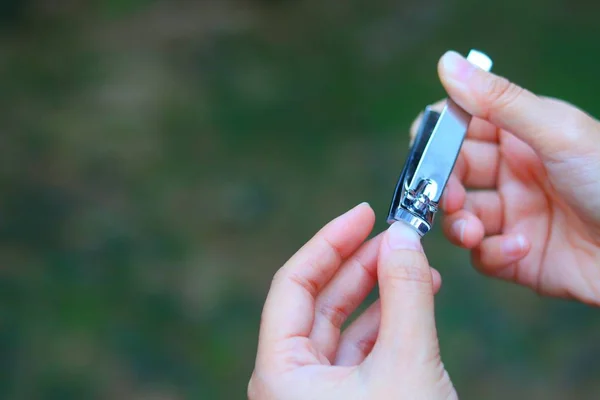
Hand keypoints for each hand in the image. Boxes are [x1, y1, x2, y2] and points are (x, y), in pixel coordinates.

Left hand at [248, 203, 455, 399]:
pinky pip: (359, 350)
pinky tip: (413, 300)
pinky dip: (387, 322)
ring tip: (412, 263)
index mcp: (280, 372)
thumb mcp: (407, 362)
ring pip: (341, 325)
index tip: (363, 214)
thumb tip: (404, 236)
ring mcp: (316, 393)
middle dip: (359, 263)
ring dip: (379, 291)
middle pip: (317, 301)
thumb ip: (405, 294)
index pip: (292, 285)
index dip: (329, 243)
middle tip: (394, 235)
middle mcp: (289, 381)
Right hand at [414, 50, 599, 304]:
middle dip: (442, 185)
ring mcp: (514, 216)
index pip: (461, 127)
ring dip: (460, 224)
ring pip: (460, 218)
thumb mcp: (557, 133)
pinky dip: (494, 253)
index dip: (437, 135)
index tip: (422, 146)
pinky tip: (521, 248)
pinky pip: (484, 255)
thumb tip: (448, 63)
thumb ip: (498, 101)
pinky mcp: (518, 257)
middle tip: (447, 197)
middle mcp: (513, 174)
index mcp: (521, 137)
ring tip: (474, 231)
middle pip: (452, 174)